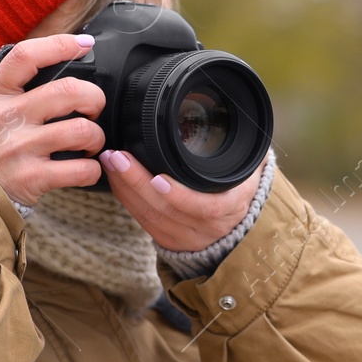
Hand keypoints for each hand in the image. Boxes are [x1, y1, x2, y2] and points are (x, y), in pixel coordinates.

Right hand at [0, 34, 105, 206]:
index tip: (83, 44)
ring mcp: (20, 148)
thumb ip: (12, 88)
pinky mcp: (32, 179)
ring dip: (96, 136)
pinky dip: (92, 169)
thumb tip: (54, 64)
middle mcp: (7, 117)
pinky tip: (86, 167)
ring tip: (88, 142)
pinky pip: (81, 170)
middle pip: (69, 91)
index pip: (27, 56)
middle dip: (94, 98)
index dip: (60, 45)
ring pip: (81, 130)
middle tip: (92, 109)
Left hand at [98, 149, 263, 251]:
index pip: (205, 208)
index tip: (158, 178)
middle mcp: (207, 228)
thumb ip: (245, 150)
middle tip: (117, 156)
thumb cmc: (242, 191)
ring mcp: (185, 237)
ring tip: (110, 162)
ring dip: (125, 188)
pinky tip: (115, 179)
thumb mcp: (251, 171)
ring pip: (149, 216)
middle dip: (136, 182)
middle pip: (165, 210)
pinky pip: (142, 221)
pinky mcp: (168, 241)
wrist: (241, 229)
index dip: (180, 196)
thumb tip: (245, 120)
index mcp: (230, 208)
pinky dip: (126, 199)